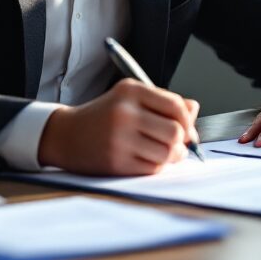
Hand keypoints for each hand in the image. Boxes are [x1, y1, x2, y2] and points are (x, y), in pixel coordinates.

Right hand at [38, 79, 199, 175]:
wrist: (66, 135)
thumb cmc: (103, 116)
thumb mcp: (129, 98)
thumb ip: (163, 102)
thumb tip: (194, 110)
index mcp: (131, 91)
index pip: (176, 105)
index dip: (188, 120)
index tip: (187, 128)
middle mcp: (125, 113)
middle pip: (175, 131)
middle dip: (182, 141)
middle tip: (178, 144)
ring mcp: (120, 138)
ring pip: (167, 152)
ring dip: (171, 156)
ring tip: (163, 152)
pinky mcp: (116, 161)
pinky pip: (153, 168)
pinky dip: (156, 166)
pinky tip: (147, 159)